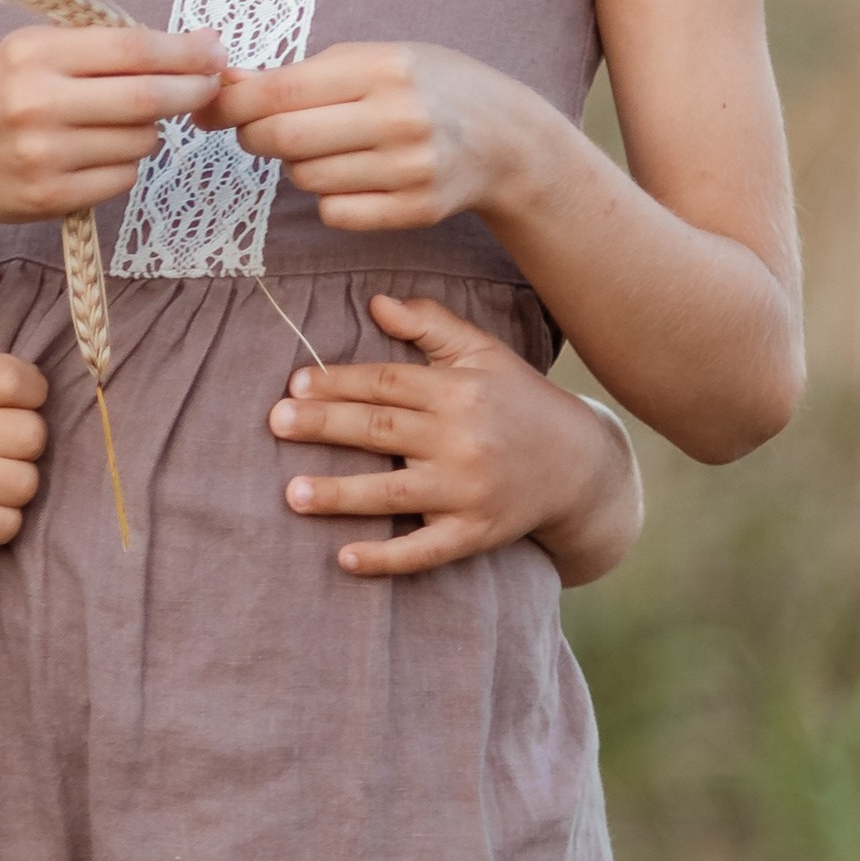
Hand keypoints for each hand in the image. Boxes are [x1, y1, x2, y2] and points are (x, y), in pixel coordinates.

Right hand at [0, 21, 224, 239]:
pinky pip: (121, 180)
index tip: (214, 50)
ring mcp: (43, 156)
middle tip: (212, 85)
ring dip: (150, 132)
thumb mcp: (28, 54)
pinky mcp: (49, 198)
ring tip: (123, 124)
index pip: (131, 49)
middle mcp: (36, 103)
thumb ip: (98, 48)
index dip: (183, 51)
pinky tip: (99, 155)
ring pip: (139, 142)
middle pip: (146, 99)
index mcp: (32, 53)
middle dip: (191, 91)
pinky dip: (126, 166)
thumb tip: (191, 45)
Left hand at [211, 40, 544, 234]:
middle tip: (254, 131)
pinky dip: (328, 198)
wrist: (505, 137)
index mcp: (383, 67)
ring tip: (327, 147)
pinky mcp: (414, 210)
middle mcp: (398, 117)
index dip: (231, 102)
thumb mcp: (375, 59)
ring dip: (297, 165)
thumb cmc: (427, 87)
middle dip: (252, 136)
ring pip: (306, 178)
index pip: (281, 90)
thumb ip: (303, 73)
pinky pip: (335, 213)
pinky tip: (353, 177)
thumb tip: (224, 85)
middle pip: (283, 139)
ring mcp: (409, 168)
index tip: (206, 107)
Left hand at [268, 293, 641, 581]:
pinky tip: (346, 558)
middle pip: (383, 429)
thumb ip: (431, 324)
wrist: (583, 465)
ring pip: (395, 492)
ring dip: (342, 494)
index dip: (340, 381)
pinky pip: (426, 550)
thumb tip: (376, 302)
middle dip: (327, 425)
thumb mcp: (483, 353)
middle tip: (277, 422)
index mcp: (459, 391)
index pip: (387, 382)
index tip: (296, 382)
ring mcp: (469, 491)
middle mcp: (462, 439)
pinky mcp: (477, 534)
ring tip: (293, 494)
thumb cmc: (519, 401)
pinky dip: (387, 558)